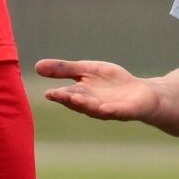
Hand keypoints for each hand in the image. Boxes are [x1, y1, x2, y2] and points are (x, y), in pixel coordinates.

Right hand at [35, 58, 160, 122]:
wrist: (141, 94)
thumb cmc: (112, 83)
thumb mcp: (87, 70)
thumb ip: (65, 69)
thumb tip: (36, 66)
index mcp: (82, 94)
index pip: (67, 94)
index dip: (59, 95)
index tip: (48, 93)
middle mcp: (93, 104)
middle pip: (79, 102)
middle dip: (69, 99)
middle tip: (57, 95)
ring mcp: (109, 109)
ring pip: (95, 108)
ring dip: (85, 105)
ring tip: (75, 99)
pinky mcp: (126, 111)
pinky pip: (118, 112)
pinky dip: (111, 111)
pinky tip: (105, 108)